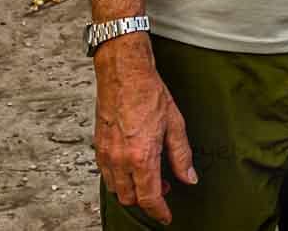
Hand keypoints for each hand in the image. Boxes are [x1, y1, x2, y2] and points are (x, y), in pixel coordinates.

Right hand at [93, 34, 196, 224]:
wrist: (124, 73)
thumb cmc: (148, 93)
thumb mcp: (175, 124)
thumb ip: (181, 155)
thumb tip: (189, 177)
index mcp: (141, 156)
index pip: (149, 197)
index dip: (159, 211)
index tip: (166, 216)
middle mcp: (120, 159)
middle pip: (130, 198)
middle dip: (146, 201)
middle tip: (163, 191)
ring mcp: (106, 153)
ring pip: (116, 189)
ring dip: (132, 190)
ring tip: (149, 177)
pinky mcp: (98, 146)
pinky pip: (106, 174)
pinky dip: (119, 178)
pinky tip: (132, 166)